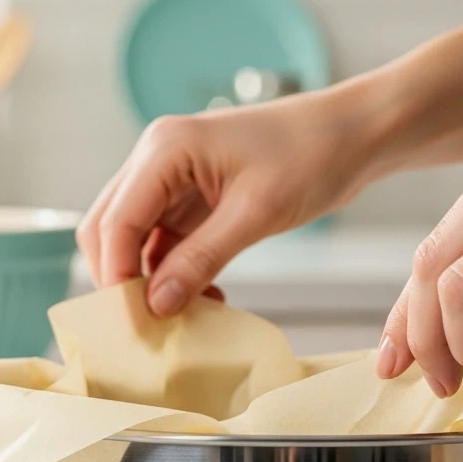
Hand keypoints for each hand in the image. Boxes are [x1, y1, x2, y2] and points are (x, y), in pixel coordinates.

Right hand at [78, 84, 396, 315]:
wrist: (354, 133)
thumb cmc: (312, 155)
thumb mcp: (256, 214)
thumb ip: (200, 260)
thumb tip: (156, 306)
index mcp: (165, 149)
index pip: (114, 223)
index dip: (116, 277)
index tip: (132, 324)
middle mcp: (156, 159)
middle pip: (108, 230)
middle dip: (121, 280)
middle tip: (146, 327)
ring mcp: (171, 178)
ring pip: (132, 240)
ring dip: (149, 281)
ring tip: (182, 316)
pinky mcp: (190, 197)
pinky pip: (164, 243)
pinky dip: (173, 274)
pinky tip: (203, 297)